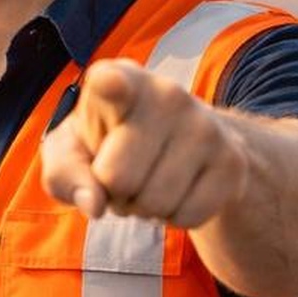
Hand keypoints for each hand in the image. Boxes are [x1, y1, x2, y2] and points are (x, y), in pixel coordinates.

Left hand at [40, 59, 249, 227]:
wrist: (173, 143)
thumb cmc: (104, 144)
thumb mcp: (69, 152)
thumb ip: (64, 175)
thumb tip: (94, 205)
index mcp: (116, 79)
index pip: (112, 83)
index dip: (111, 87)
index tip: (112, 83)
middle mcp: (165, 93)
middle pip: (118, 178)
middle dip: (112, 192)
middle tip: (118, 175)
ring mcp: (205, 125)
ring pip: (155, 203)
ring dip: (142, 208)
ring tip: (145, 180)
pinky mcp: (233, 161)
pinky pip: (188, 217)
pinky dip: (173, 218)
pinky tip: (173, 190)